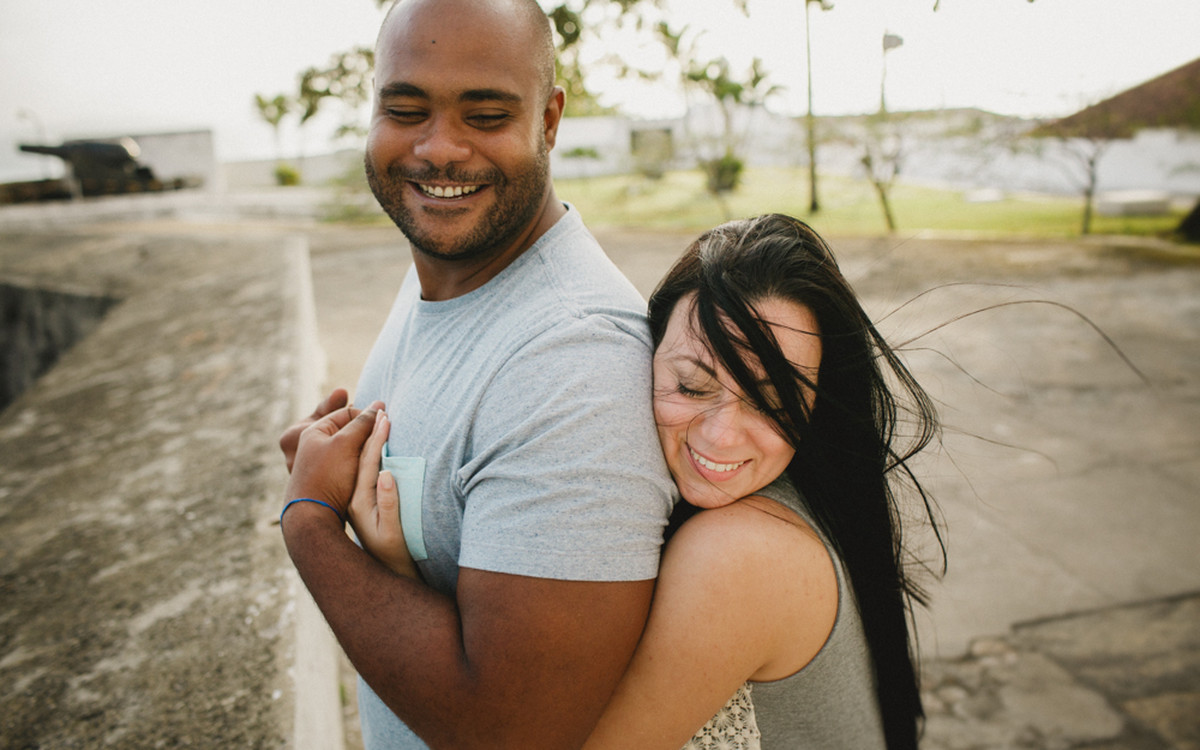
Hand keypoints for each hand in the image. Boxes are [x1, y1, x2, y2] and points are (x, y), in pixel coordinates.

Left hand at [284, 401, 381, 518]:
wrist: (314, 517)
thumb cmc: (328, 477)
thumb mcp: (346, 444)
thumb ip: (362, 424)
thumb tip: (378, 406)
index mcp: (315, 431)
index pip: (347, 413)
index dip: (367, 416)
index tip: (385, 423)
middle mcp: (316, 445)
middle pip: (349, 431)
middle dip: (366, 433)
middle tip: (384, 437)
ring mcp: (323, 464)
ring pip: (351, 448)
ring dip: (366, 449)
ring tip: (380, 454)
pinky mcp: (330, 479)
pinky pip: (350, 464)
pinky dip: (361, 463)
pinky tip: (371, 470)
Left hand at [348, 411, 420, 578]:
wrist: (360, 571)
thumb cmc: (384, 550)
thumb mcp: (388, 531)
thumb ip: (389, 502)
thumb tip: (387, 475)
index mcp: (355, 495)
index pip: (365, 453)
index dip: (377, 433)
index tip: (387, 415)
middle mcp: (345, 490)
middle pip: (353, 450)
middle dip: (367, 428)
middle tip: (381, 410)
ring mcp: (345, 491)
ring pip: (350, 456)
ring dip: (362, 437)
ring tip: (372, 422)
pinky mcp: (349, 497)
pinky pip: (351, 464)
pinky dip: (359, 450)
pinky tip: (366, 447)